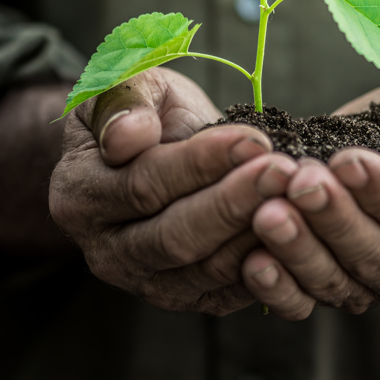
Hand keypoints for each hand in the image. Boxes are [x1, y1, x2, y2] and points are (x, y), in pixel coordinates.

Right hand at [49, 67, 297, 313]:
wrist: (155, 147)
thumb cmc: (145, 109)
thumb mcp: (129, 83)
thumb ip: (124, 102)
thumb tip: (129, 136)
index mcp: (81, 193)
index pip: (144, 184)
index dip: (201, 163)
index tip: (252, 139)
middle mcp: (106, 249)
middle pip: (176, 237)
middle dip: (235, 203)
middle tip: (284, 171)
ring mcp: (145, 281)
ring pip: (205, 270)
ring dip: (257, 233)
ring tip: (298, 195)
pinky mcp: (186, 296)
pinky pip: (227, 293)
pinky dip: (266, 266)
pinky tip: (298, 231)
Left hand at [242, 85, 379, 319]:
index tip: (349, 162)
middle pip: (375, 256)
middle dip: (334, 219)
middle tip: (301, 183)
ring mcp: (375, 286)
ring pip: (336, 280)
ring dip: (299, 249)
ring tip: (268, 213)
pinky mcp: (333, 288)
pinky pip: (304, 298)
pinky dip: (277, 285)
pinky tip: (253, 262)